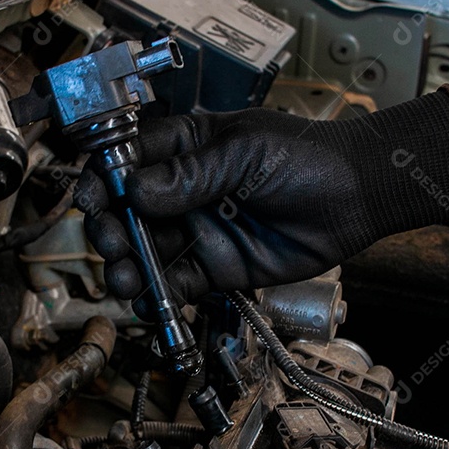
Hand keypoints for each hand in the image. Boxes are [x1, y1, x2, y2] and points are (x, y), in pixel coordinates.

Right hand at [74, 90, 448, 311]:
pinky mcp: (217, 267)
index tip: (92, 199)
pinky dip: (158, 293)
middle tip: (113, 243)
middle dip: (113, 229)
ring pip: (148, 252)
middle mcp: (184, 191)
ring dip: (129, 267)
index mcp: (185, 148)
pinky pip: (177, 282)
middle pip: (129, 212)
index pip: (128, 162)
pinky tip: (147, 299)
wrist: (356, 198)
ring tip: (125, 279)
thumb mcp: (244, 154)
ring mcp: (199, 230)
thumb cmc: (306, 158)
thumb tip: (137, 191)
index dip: (104, 180)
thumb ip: (190, 175)